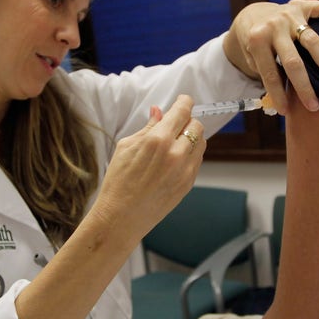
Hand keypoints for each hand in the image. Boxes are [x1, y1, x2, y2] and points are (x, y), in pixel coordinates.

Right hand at [91, 95, 204, 239]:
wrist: (121, 217)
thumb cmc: (118, 182)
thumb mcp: (126, 147)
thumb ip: (147, 127)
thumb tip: (159, 112)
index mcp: (158, 140)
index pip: (182, 111)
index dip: (184, 102)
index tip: (183, 101)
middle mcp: (176, 153)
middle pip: (196, 125)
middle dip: (187, 121)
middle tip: (175, 125)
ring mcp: (185, 170)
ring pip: (201, 143)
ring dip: (191, 138)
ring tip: (175, 143)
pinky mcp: (188, 184)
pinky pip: (197, 160)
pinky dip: (190, 154)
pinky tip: (174, 159)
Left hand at [225, 0, 318, 114]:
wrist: (253, 15)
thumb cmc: (256, 45)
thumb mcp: (251, 58)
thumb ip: (266, 72)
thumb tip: (282, 99)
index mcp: (257, 39)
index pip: (269, 73)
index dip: (277, 93)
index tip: (285, 111)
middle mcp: (275, 26)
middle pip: (293, 60)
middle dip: (304, 86)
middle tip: (314, 106)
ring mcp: (290, 14)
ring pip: (312, 40)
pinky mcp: (303, 6)